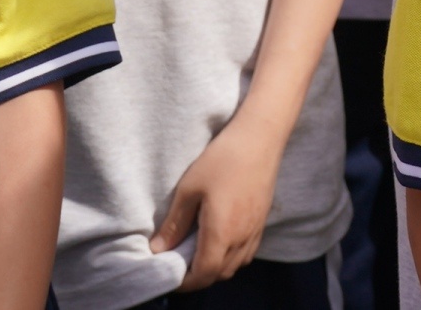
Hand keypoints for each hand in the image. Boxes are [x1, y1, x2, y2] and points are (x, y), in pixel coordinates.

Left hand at [151, 110, 291, 289]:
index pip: (203, 275)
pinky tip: (220, 239)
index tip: (168, 273)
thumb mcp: (189, 189)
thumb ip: (174, 224)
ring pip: (235, 265)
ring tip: (198, 251)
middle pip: (220, 274)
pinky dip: (231, 256)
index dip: (184, 282)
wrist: (260, 137)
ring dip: (216, 267)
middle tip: (179, 261)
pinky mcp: (262, 220)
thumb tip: (158, 250)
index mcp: (222, 233)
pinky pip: (247, 252)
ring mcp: (256, 230)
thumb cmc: (222, 159)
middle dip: (198, 276)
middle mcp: (242, 237)